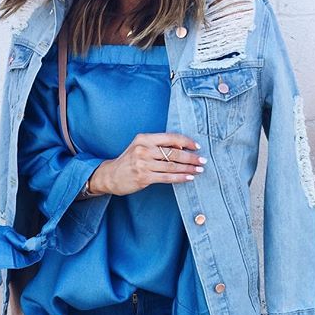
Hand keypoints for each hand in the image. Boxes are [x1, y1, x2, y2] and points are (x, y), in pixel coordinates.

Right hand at [89, 133, 206, 196]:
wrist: (111, 175)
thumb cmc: (130, 160)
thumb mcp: (141, 147)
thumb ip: (159, 145)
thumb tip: (183, 147)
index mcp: (144, 138)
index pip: (170, 137)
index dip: (186, 141)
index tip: (197, 147)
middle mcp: (143, 149)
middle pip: (173, 153)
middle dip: (191, 157)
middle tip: (203, 160)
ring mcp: (143, 164)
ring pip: (172, 166)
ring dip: (188, 168)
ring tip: (199, 170)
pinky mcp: (144, 177)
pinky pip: (167, 178)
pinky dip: (180, 178)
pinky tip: (189, 178)